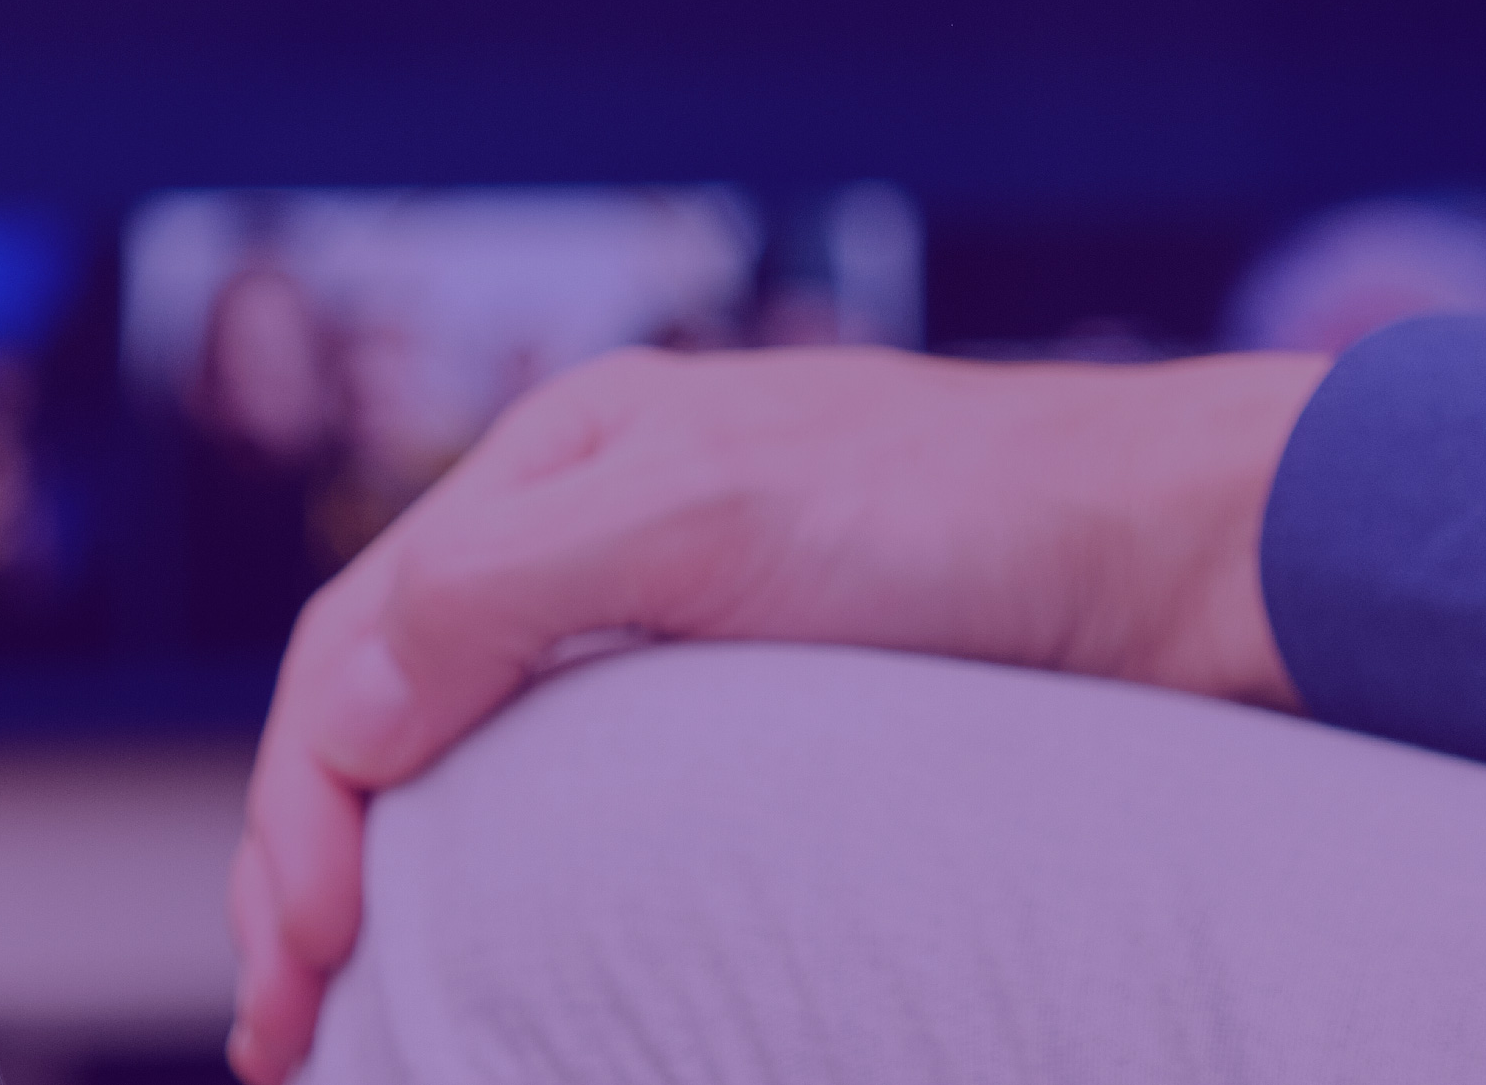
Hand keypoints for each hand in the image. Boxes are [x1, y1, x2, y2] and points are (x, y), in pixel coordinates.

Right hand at [223, 343, 1327, 1082]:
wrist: (1196, 563)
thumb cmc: (974, 512)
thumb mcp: (710, 515)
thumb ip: (502, 588)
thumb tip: (334, 711)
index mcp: (563, 458)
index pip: (355, 639)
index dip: (300, 803)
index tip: (307, 954)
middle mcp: (596, 533)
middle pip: (384, 704)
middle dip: (309, 861)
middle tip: (288, 1028)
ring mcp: (676, 626)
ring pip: (467, 760)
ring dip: (383, 883)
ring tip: (347, 1022)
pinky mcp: (758, 716)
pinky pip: (579, 798)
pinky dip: (499, 880)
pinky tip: (493, 953)